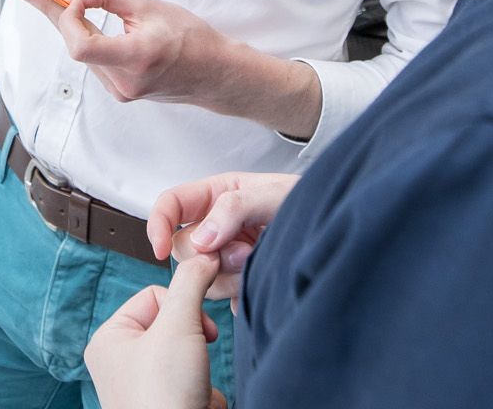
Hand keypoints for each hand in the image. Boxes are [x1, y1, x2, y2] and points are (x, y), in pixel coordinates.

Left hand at [19, 0, 234, 106]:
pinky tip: (91, 25)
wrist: (216, 73)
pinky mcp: (121, 93)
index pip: (82, 45)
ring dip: (74, 27)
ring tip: (69, 2)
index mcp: (137, 57)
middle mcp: (125, 81)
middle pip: (76, 46)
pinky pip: (93, 62)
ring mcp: (122, 92)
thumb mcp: (149, 6)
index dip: (65, 18)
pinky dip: (88, 39)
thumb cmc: (190, 37)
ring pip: (82, 53)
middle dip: (58, 15)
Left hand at [84, 254, 225, 408]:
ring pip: (189, 353)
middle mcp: (121, 362)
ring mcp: (144, 386)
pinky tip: (197, 405)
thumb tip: (204, 255)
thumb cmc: (164, 397)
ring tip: (193, 388)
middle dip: (194, 341)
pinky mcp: (167, 405)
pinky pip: (196, 382)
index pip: (154, 295)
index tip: (195, 329)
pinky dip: (205, 392)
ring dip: (201, 368)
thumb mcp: (178, 325)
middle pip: (173, 323)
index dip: (181, 308)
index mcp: (109, 339)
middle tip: (195, 358)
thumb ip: (191, 284)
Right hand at [147, 170, 298, 302]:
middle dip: (210, 254)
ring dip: (228, 275)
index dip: (157, 224)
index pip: (170, 205)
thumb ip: (234, 208)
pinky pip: (226, 298)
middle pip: (184, 248)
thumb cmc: (307, 200)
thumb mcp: (272, 193)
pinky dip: (241, 294)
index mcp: (214, 196)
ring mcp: (227, 257)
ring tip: (259, 261)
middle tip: (245, 250)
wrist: (335, 228)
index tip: (159, 249)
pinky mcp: (240, 285)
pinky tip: (262, 280)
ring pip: (201, 277)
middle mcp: (216, 227)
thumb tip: (203, 240)